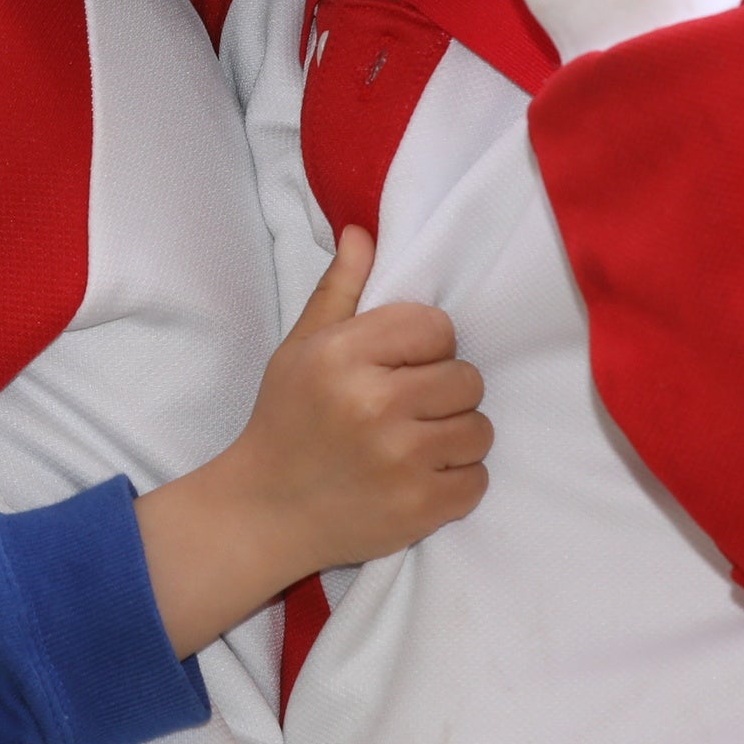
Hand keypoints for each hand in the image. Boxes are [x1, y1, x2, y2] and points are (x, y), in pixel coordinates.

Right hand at [134, 228, 491, 656]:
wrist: (264, 512)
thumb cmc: (285, 422)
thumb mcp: (299, 349)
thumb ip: (339, 291)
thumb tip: (362, 232)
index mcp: (344, 355)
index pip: (437, 327)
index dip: (425, 347)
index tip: (400, 368)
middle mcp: (374, 404)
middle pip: (466, 378)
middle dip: (443, 393)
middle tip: (408, 410)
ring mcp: (400, 460)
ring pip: (479, 429)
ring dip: (454, 437)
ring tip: (415, 444)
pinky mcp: (419, 508)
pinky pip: (477, 479)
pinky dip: (456, 482)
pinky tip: (418, 478)